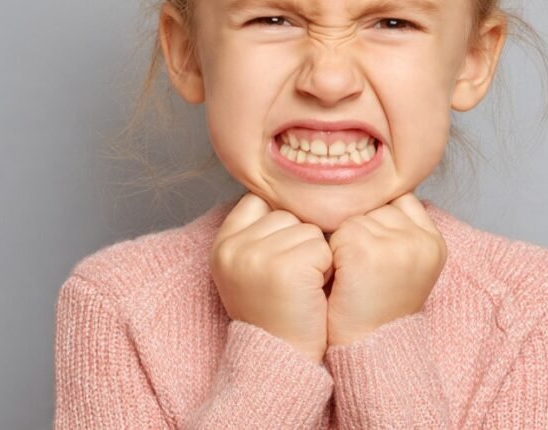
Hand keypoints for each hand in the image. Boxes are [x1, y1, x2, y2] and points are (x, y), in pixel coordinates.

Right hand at [209, 193, 333, 363]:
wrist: (280, 359)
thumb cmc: (273, 312)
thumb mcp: (247, 268)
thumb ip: (255, 232)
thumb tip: (285, 189)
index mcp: (221, 244)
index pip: (258, 202)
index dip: (278, 227)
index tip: (278, 260)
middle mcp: (234, 247)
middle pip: (286, 214)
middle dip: (298, 242)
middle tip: (292, 279)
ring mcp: (258, 256)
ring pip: (307, 229)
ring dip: (315, 255)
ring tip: (302, 286)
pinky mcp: (287, 268)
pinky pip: (322, 247)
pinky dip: (326, 268)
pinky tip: (313, 291)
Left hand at [324, 192, 447, 346]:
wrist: (370, 349)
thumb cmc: (381, 307)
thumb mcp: (406, 265)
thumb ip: (401, 230)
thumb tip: (374, 191)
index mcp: (435, 242)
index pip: (400, 201)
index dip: (380, 223)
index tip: (375, 255)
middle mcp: (420, 239)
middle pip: (376, 206)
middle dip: (362, 231)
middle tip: (363, 270)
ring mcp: (394, 243)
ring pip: (355, 217)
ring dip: (345, 242)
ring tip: (354, 276)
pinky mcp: (364, 250)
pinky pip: (337, 232)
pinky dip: (332, 254)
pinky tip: (342, 279)